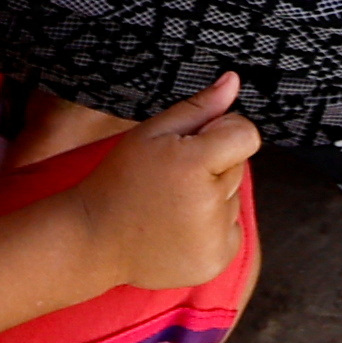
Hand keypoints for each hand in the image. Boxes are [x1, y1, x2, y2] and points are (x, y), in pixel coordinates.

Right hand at [71, 73, 258, 288]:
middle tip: (173, 177)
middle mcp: (209, 204)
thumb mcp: (151, 133)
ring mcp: (213, 238)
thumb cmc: (119, 179)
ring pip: (233, 200)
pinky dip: (213, 228)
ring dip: (212, 197)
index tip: (198, 141)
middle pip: (239, 167)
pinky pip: (232, 230)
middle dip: (214, 166)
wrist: (94, 240)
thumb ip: (198, 107)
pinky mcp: (215, 262)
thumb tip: (234, 80)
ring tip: (170, 204)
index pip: (247, 135)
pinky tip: (179, 227)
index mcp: (194, 165)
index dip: (224, 133)